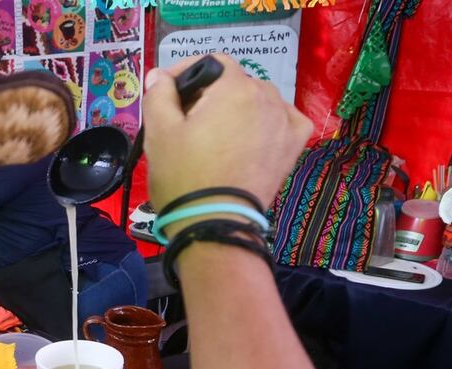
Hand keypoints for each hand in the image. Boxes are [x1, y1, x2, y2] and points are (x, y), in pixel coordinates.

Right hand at [142, 55, 311, 216]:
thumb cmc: (184, 176)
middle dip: (210, 93)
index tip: (168, 92)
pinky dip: (271, 120)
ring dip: (238, 107)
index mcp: (234, 87)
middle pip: (234, 82)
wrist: (214, 223)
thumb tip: (161, 76)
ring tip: (216, 132)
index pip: (211, 62)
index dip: (186, 72)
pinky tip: (254, 132)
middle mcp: (266, 97)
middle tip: (186, 120)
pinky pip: (285, 119)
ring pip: (259, 99)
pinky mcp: (292, 147)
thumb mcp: (159, 132)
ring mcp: (284, 122)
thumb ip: (159, 94)